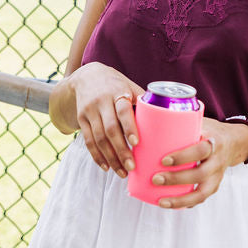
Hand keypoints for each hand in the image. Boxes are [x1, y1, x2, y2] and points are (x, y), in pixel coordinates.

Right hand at [68, 62, 144, 176]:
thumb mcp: (130, 87)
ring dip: (110, 158)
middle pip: (110, 129)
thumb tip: (166, 123)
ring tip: (122, 172)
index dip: (129, 127)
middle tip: (132, 167)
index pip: (122, 110)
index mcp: (117, 92)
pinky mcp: (81, 119)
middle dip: (121, 150)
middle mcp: (101, 102)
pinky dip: (97, 156)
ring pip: (98, 138)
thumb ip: (143, 104)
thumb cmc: (117, 84)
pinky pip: (88, 141)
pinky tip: (106, 167)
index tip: (137, 142)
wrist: (87, 76)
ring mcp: (89, 111)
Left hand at [148, 118, 247, 208]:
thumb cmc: (207, 130)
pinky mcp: (215, 186)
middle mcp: (218, 160)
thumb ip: (179, 121)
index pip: (200, 150)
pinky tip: (170, 204)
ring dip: (180, 199)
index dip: (182, 157)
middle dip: (176, 179)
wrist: (233, 141)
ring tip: (160, 201)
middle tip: (155, 179)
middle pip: (199, 174)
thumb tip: (144, 113)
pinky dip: (185, 203)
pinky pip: (201, 198)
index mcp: (213, 141)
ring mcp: (218, 175)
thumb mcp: (199, 122)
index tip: (163, 160)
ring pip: (202, 192)